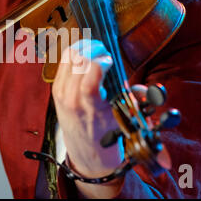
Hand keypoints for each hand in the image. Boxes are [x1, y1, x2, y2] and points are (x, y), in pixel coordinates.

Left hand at [52, 39, 149, 197]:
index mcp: (91, 108)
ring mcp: (61, 93)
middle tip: (105, 50)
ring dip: (83, 48)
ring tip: (96, 49)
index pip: (90, 78)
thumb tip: (145, 89)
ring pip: (68, 57)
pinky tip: (85, 54)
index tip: (110, 60)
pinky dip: (74, 53)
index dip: (101, 62)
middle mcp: (73, 99)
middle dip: (93, 49)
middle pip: (78, 60)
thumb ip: (135, 100)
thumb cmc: (106, 135)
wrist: (86, 152)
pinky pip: (63, 62)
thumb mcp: (124, 119)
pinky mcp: (55, 89)